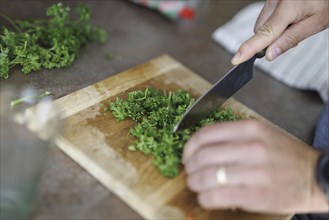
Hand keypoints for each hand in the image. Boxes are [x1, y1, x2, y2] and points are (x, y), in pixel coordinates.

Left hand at [183, 120, 327, 212]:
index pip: (206, 134)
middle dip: (189, 166)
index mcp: (250, 129)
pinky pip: (217, 197)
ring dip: (194, 183)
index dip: (189, 146)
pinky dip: (204, 198)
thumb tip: (199, 146)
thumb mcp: (261, 134)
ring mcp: (254, 173)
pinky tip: (205, 196)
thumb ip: (232, 136)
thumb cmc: (283, 154)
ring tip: (195, 184)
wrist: (313, 176)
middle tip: (189, 171)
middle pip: (203, 156)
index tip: (187, 155)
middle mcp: (252, 148)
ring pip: (206, 177)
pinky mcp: (256, 196)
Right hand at [231, 0, 328, 64]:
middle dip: (270, 39)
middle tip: (292, 35)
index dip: (250, 48)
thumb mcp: (315, 23)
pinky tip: (288, 18)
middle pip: (260, 31)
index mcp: (288, 7)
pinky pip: (264, 16)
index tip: (237, 59)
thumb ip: (290, 40)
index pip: (264, 33)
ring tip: (293, 24)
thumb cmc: (325, 2)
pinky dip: (273, 22)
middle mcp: (275, 0)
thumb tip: (269, 55)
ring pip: (261, 25)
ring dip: (272, 31)